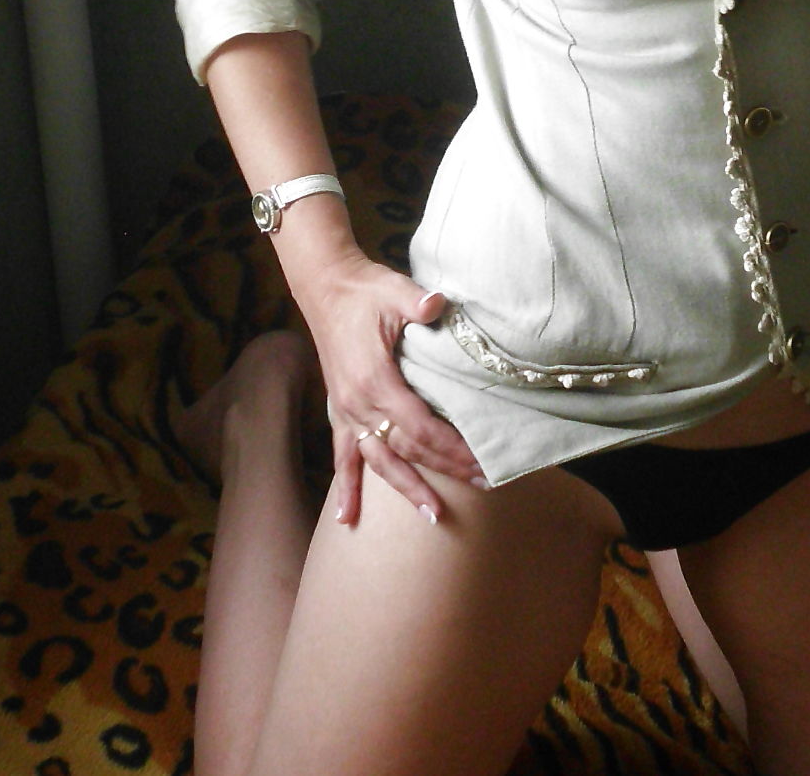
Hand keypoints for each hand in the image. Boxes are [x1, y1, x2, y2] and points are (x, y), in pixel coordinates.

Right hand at [299, 251, 482, 527]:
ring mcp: (347, 411)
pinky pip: (342, 457)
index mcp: (376, 380)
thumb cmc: (366, 290)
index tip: (480, 460)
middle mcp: (359, 404)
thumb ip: (417, 302)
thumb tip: (438, 304)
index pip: (420, 426)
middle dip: (445, 470)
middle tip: (483, 484)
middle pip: (408, 449)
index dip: (451, 447)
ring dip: (407, 489)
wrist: (327, 288)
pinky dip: (346, 489)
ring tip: (434, 516)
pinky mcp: (339, 411)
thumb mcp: (394, 290)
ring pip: (380, 462)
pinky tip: (346, 521)